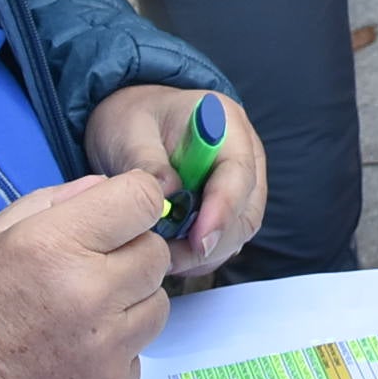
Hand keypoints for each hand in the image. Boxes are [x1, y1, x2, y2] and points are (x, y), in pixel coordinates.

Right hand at [0, 172, 172, 378]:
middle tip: (87, 275)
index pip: (142, 199)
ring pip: (156, 307)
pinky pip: (137, 359)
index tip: (119, 217)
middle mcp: (91, 296)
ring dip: (127, 307)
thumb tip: (102, 187)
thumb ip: (48, 205)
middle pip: (155, 254)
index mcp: (55, 247)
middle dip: (128, 256)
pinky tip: (69, 363)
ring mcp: (107, 351)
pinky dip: (113, 357)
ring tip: (76, 321)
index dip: (132, 204)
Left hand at [85, 83, 268, 277]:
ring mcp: (241, 183)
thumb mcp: (131, 130)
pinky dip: (201, 257)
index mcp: (226, 123)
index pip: (239, 173)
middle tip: (169, 259)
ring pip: (239, 231)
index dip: (223, 210)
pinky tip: (171, 256)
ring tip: (163, 259)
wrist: (136, 122)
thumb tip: (168, 195)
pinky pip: (226, 241)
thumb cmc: (135, 119)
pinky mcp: (229, 208)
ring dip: (205, 254)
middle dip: (212, 241)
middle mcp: (245, 154)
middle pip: (247, 210)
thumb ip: (149, 160)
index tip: (198, 240)